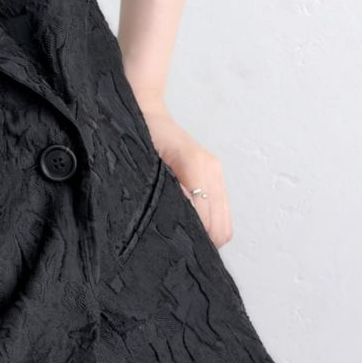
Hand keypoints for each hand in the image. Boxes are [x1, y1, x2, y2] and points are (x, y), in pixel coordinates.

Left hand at [136, 104, 232, 247]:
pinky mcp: (215, 176)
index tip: (175, 250)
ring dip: (207, 236)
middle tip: (177, 252)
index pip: (204, 217)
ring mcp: (216, 172)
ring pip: (224, 224)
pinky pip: (222, 213)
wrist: (145, 110)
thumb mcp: (142, 164)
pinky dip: (211, 226)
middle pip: (219, 226)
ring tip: (183, 243)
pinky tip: (192, 229)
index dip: (192, 237)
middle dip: (201, 242)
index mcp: (194, 164)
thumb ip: (162, 191)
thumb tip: (180, 217)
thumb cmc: (137, 135)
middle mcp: (211, 169)